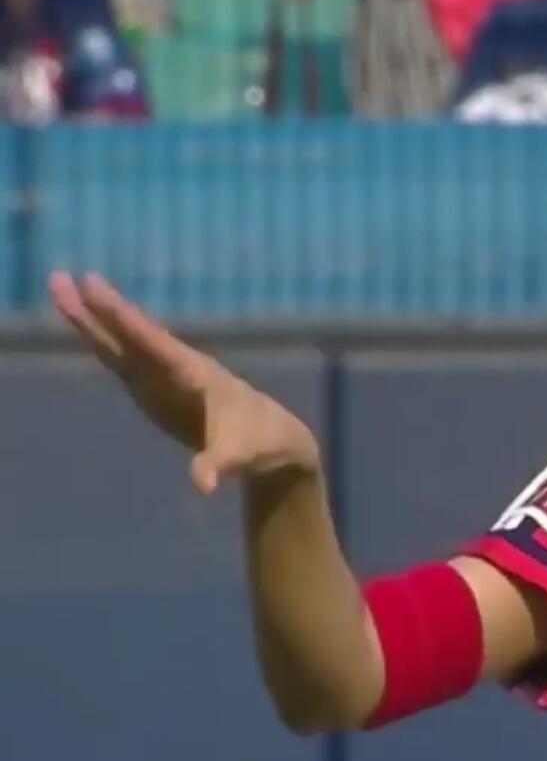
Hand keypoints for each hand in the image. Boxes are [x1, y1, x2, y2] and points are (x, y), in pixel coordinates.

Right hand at [49, 272, 320, 494]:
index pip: (153, 343)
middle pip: (131, 333)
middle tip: (60, 276)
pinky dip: (100, 341)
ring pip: (121, 342)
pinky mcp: (156, 388)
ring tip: (60, 287)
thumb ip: (217, 465)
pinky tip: (81, 323)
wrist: (272, 440)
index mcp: (195, 373)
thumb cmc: (258, 444)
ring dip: (91, 319)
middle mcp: (176, 366)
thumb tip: (202, 484)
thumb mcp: (238, 455)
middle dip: (100, 309)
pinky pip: (121, 359)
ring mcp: (164, 375)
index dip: (125, 320)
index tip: (97, 292)